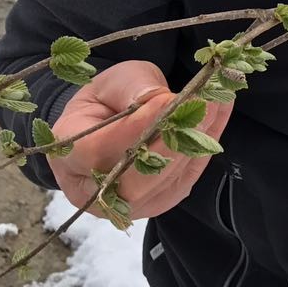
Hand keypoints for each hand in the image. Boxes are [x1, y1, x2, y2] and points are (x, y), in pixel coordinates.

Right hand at [49, 60, 232, 219]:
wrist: (108, 123)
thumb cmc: (105, 100)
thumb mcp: (111, 81)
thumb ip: (130, 88)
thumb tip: (159, 100)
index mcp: (68, 154)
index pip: (98, 150)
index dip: (135, 128)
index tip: (168, 99)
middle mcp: (91, 191)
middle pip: (134, 181)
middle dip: (173, 141)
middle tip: (204, 102)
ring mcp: (125, 206)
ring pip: (165, 183)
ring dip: (197, 140)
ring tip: (218, 101)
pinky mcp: (158, 203)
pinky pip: (185, 179)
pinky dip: (205, 146)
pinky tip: (219, 114)